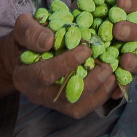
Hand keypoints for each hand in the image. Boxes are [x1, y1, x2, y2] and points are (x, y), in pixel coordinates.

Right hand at [0, 13, 117, 117]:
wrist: (25, 55)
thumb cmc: (27, 38)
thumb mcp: (23, 28)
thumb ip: (32, 32)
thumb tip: (48, 41)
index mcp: (24, 77)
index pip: (45, 75)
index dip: (66, 64)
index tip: (86, 50)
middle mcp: (38, 94)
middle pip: (65, 96)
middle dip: (89, 83)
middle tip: (107, 66)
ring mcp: (52, 102)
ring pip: (77, 106)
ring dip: (98, 92)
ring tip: (112, 74)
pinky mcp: (65, 105)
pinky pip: (84, 108)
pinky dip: (100, 97)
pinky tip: (112, 83)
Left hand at [88, 0, 136, 84]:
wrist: (66, 47)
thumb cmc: (84, 21)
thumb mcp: (89, 4)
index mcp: (132, 19)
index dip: (133, 5)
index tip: (119, 1)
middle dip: (135, 32)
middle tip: (118, 29)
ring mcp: (132, 61)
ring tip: (125, 59)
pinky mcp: (122, 80)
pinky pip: (127, 86)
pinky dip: (122, 86)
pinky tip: (114, 88)